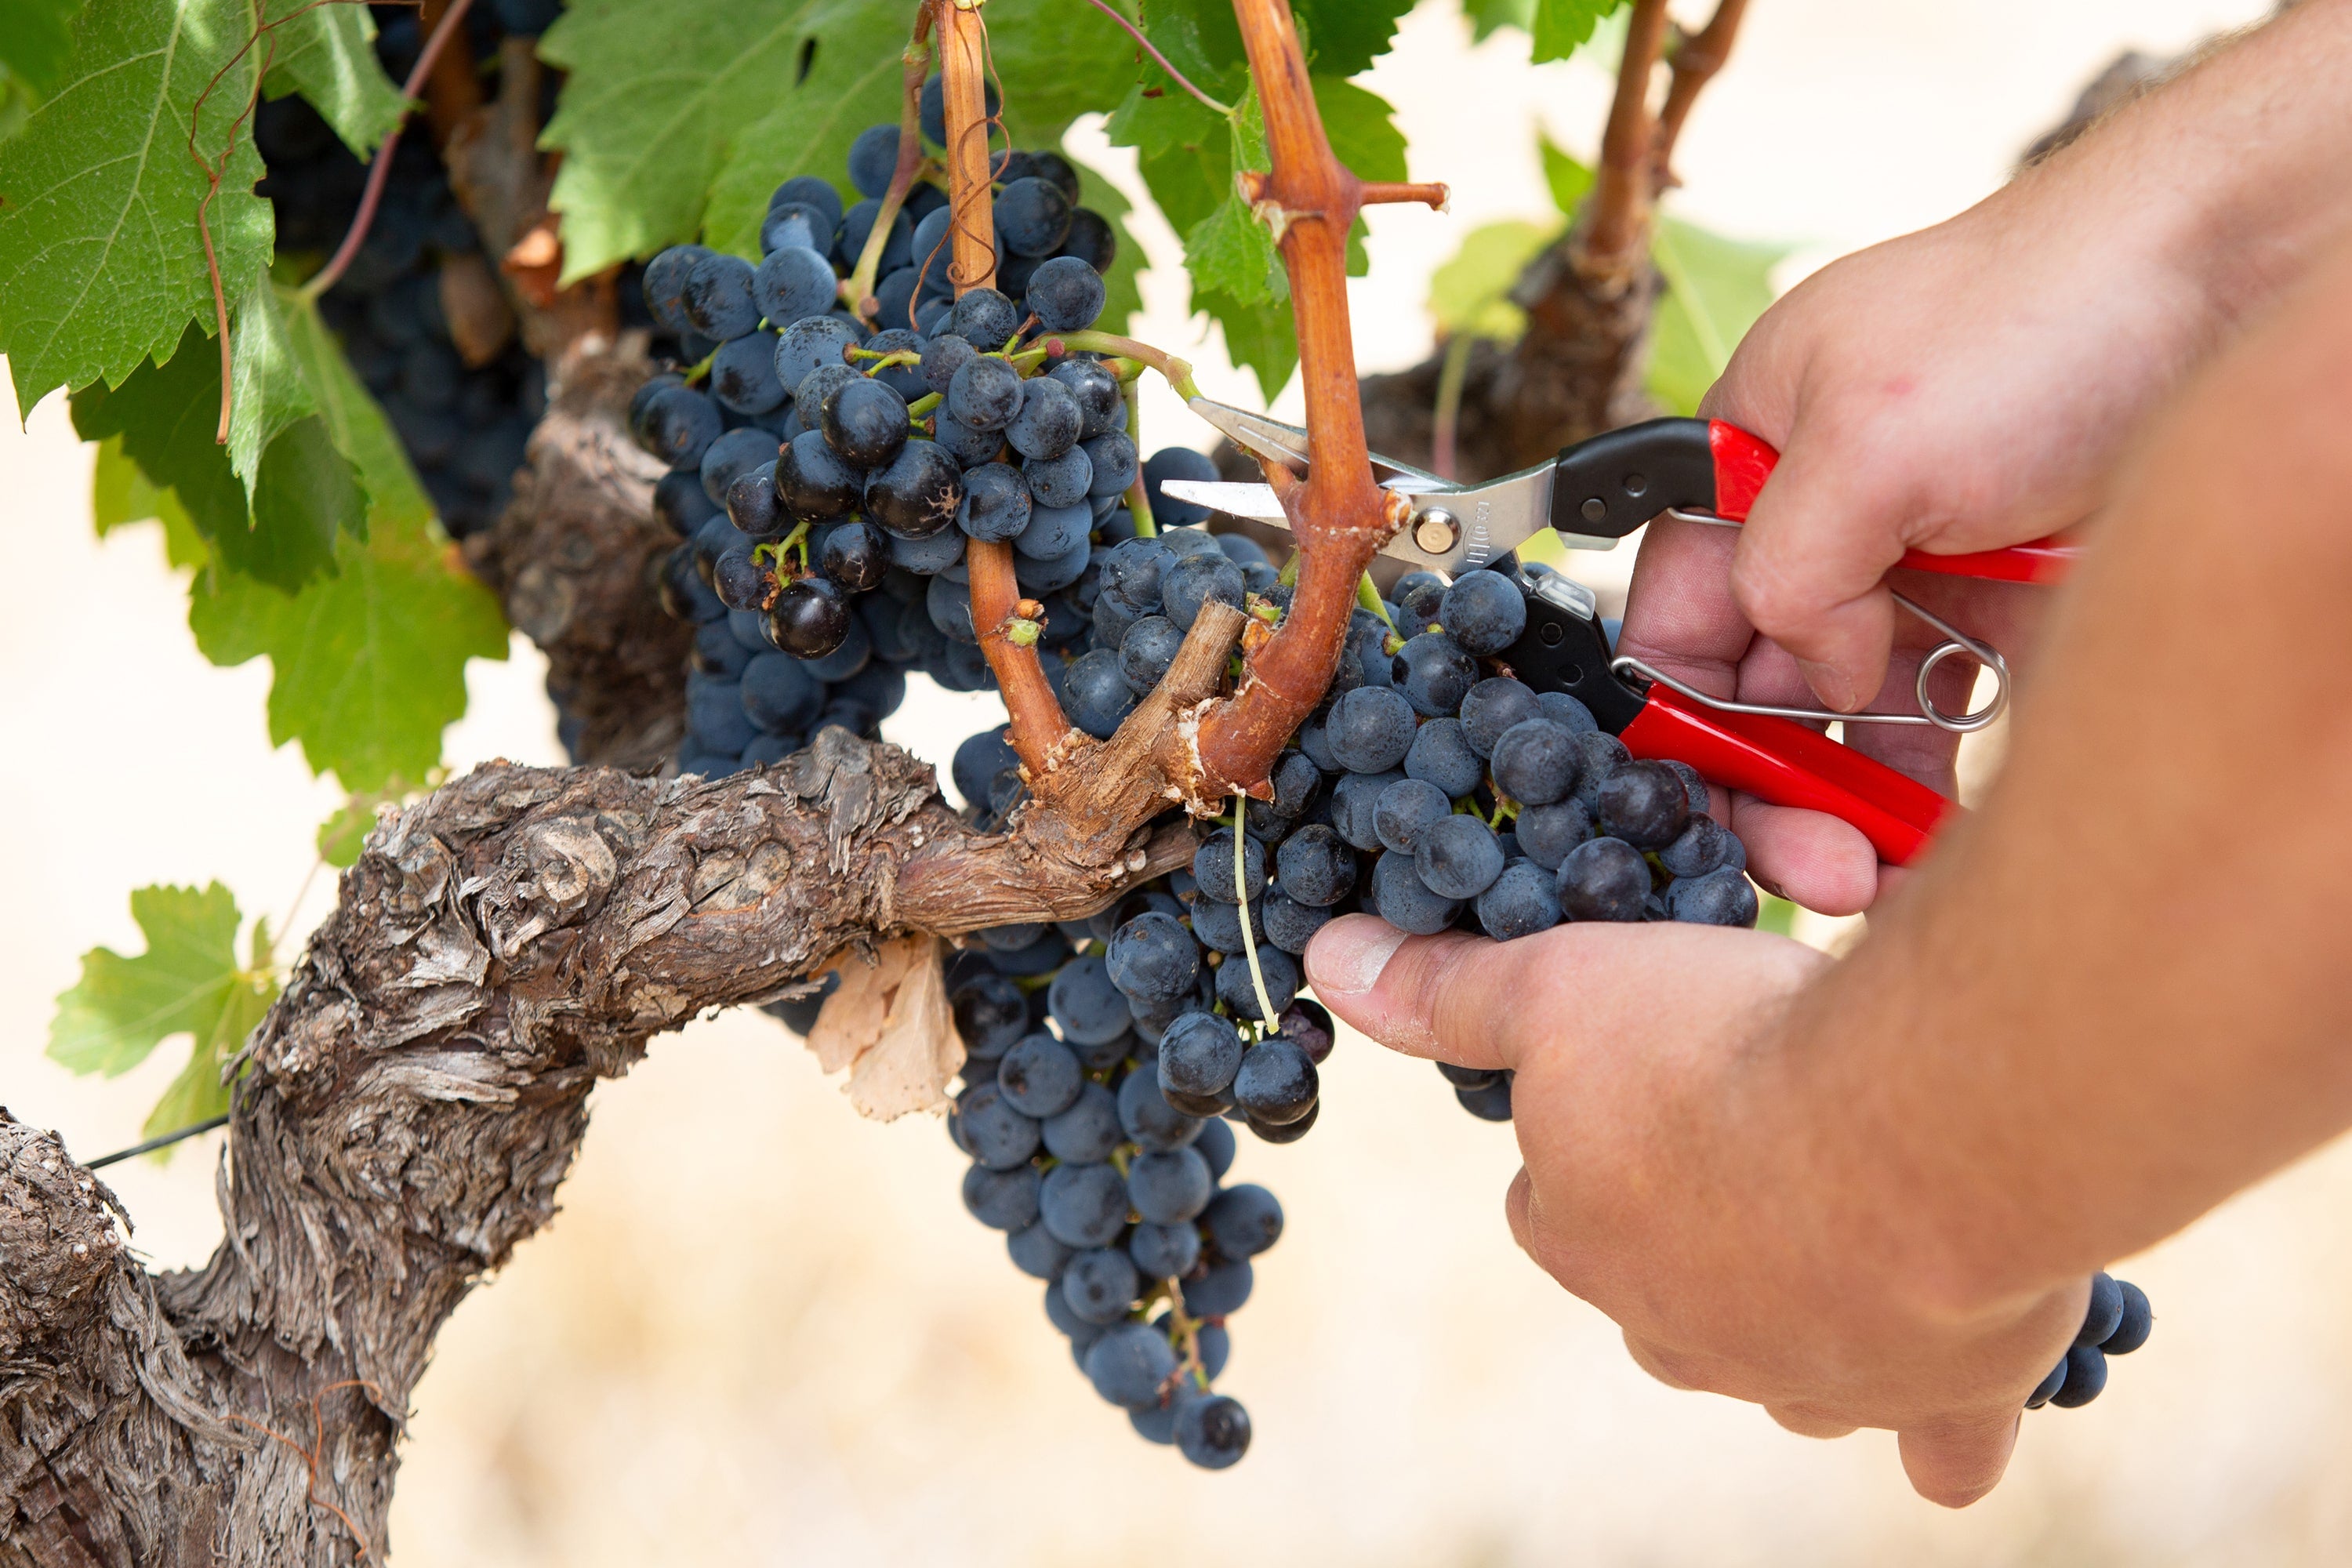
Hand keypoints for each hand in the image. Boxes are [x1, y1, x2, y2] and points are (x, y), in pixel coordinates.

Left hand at [1303, 913, 2093, 1507]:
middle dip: (1687, 1236)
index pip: (1548, 1205)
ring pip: (1784, 1372)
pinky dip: (1942, 1443)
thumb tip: (1328, 963)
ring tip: (1831, 1263)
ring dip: (1798, 1328)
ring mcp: (1812, 1375)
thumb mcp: (1558, 989)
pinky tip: (1939, 1454)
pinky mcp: (1939, 1396)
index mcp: (1583, 1234)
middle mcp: (1685, 1330)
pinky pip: (1942, 1446)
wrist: (1908, 1130)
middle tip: (1740, 1153)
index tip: (1630, 1095)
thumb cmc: (1717, 1050)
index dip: (1582, 1149)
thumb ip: (1450, 993)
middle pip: (1660, 1293)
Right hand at [1622, 201, 2200, 909]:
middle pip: (1751, 692)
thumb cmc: (2049, 313)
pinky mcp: (1996, 614)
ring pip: (1841, 726)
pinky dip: (1926, 792)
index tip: (1722, 807)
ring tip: (1875, 880)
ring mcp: (1906, 571)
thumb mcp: (1872, 440)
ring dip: (1848, 810)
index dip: (1682, 722)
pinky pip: (1937, 725)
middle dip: (1767, 790)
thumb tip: (1813, 681)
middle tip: (1817, 869)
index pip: (1669, 622)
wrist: (2232, 278)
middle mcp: (1818, 523)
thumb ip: (1792, 573)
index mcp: (1746, 461)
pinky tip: (1932, 843)